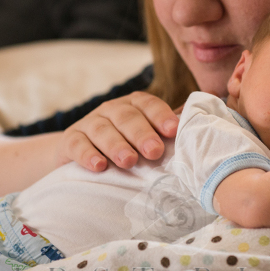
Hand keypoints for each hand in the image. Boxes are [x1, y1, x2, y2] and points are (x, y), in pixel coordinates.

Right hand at [59, 91, 178, 170]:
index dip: (161, 115)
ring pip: (103, 130)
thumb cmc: (125, 146)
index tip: (173, 130)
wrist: (81, 155)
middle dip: (142, 133)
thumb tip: (199, 132)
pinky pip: (77, 145)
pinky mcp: (70, 140)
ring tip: (128, 161)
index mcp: (134, 105)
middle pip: (127, 117)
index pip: (149, 104)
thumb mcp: (144, 139)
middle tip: (154, 151)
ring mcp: (89, 123)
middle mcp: (111, 110)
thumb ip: (166, 135)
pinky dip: (87, 155)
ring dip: (116, 145)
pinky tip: (98, 166)